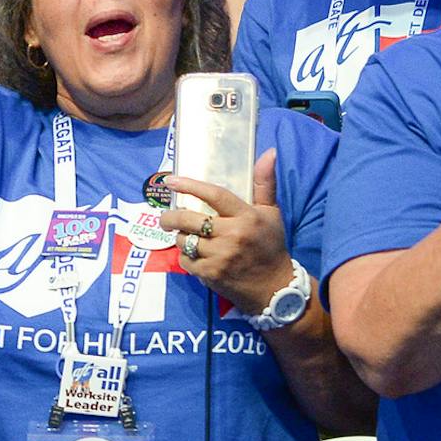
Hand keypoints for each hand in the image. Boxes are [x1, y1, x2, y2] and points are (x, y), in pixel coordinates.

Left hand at [161, 150, 295, 311]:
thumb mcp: (271, 213)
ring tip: (185, 236)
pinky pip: (185, 260)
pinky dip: (185, 256)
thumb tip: (269, 152)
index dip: (190, 185)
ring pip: (183, 239)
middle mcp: (232, 235)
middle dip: (170, 216)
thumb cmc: (270, 245)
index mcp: (247, 216)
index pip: (214, 195)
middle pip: (189, 218)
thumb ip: (264, 183)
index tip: (170, 180)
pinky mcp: (210, 274)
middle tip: (167, 216)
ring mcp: (220, 256)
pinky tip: (194, 255)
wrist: (274, 288)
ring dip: (179, 237)